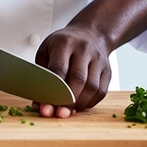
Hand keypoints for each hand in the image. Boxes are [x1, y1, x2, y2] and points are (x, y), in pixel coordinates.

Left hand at [33, 0, 146, 115]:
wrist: (91, 33)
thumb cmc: (64, 44)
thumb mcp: (46, 50)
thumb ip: (42, 74)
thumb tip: (39, 103)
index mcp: (65, 42)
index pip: (59, 68)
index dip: (52, 90)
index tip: (45, 105)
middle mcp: (84, 49)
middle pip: (78, 79)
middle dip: (67, 101)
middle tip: (57, 113)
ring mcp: (98, 60)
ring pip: (92, 87)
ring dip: (78, 104)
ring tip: (68, 110)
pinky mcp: (107, 71)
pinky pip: (101, 92)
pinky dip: (89, 103)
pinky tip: (79, 104)